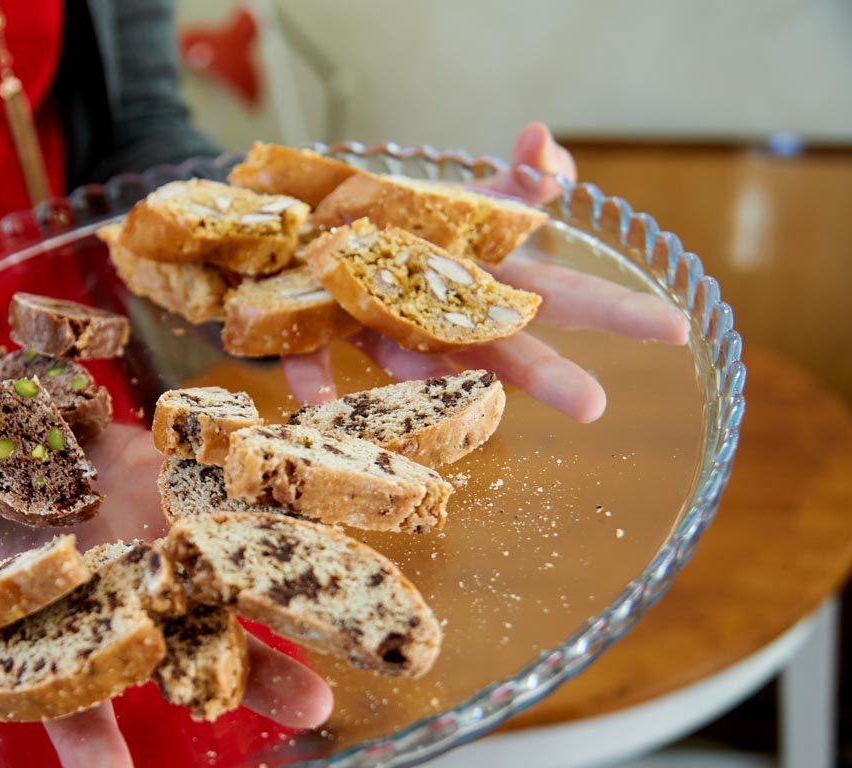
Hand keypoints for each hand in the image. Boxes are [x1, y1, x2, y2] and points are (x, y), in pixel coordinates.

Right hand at [0, 422, 333, 767]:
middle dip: (243, 672)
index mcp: (51, 630)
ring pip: (222, 566)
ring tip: (354, 611)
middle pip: (183, 639)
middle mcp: (112, 588)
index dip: (89, 736)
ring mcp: (143, 528)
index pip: (70, 696)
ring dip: (285, 590)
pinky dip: (268, 489)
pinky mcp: (160, 469)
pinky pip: (220, 481)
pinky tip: (329, 497)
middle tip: (309, 709)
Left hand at [282, 123, 689, 418]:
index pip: (565, 299)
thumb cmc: (400, 230)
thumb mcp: (466, 203)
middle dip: (546, 374)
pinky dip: (315, 375)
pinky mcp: (315, 331)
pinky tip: (318, 399)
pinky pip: (314, 355)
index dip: (619, 314)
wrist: (310, 238)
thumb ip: (516, 182)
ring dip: (424, 378)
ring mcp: (380, 332)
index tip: (679, 328)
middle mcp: (442, 322)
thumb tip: (542, 140)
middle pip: (500, 348)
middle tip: (594, 404)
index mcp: (486, 289)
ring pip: (409, 359)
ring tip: (448, 401)